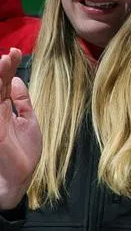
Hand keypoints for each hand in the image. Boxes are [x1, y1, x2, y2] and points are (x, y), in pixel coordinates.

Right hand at [0, 48, 40, 209]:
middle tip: (10, 53)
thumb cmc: (23, 153)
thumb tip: (16, 80)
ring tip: (4, 61)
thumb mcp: (28, 122)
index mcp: (5, 108)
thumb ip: (22, 102)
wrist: (18, 179)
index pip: (4, 82)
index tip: (15, 51)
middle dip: (2, 68)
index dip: (9, 67)